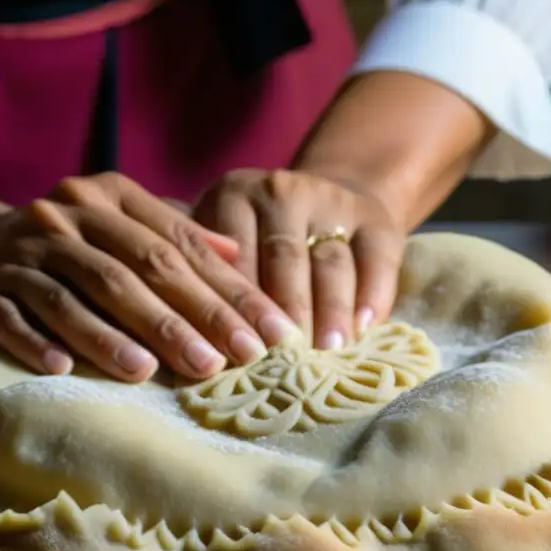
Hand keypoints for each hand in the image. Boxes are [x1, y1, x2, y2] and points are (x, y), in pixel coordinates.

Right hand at [0, 173, 297, 381]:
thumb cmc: (57, 247)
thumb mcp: (112, 224)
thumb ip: (171, 234)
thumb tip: (239, 256)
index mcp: (104, 198)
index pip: (177, 246)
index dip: (228, 290)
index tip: (271, 333)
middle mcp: (62, 219)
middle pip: (133, 271)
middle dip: (185, 318)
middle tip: (230, 360)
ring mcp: (17, 254)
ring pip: (72, 296)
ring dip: (112, 336)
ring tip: (153, 372)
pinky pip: (8, 316)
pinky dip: (34, 341)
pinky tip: (61, 369)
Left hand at [193, 169, 405, 348]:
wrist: (325, 201)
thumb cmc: (255, 242)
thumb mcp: (218, 242)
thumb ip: (199, 277)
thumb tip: (174, 337)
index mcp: (232, 196)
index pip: (234, 256)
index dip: (236, 306)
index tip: (237, 352)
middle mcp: (281, 191)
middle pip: (284, 257)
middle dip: (286, 312)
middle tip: (285, 359)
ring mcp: (331, 200)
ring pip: (330, 260)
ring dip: (330, 308)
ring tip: (328, 351)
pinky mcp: (374, 216)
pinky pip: (376, 257)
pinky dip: (372, 293)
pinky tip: (365, 328)